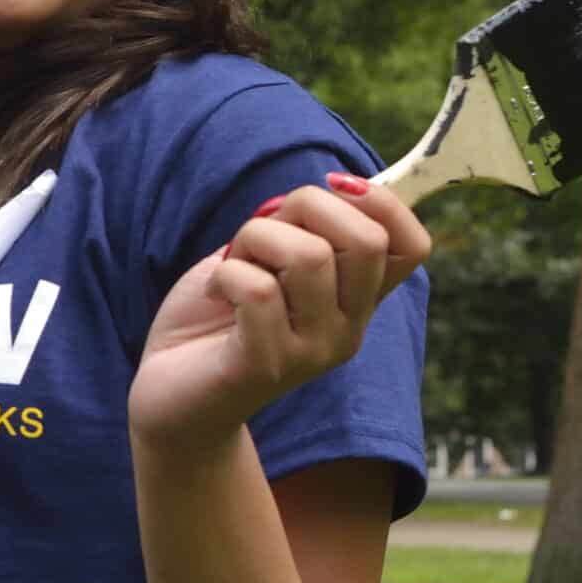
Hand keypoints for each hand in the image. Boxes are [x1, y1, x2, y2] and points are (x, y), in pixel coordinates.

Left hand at [127, 174, 430, 451]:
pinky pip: (258, 289)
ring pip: (308, 256)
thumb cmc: (218, 317)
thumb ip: (301, 230)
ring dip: (255, 238)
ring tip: (233, 264)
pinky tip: (216, 293)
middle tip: (262, 231)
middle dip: (304, 207)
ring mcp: (311, 353)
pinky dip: (226, 274)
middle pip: (366, 240)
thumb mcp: (267, 261)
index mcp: (356, 302)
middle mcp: (348, 331)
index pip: (413, 246)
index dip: (381, 201)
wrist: (169, 396)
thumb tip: (334, 186)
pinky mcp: (265, 367)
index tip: (329, 186)